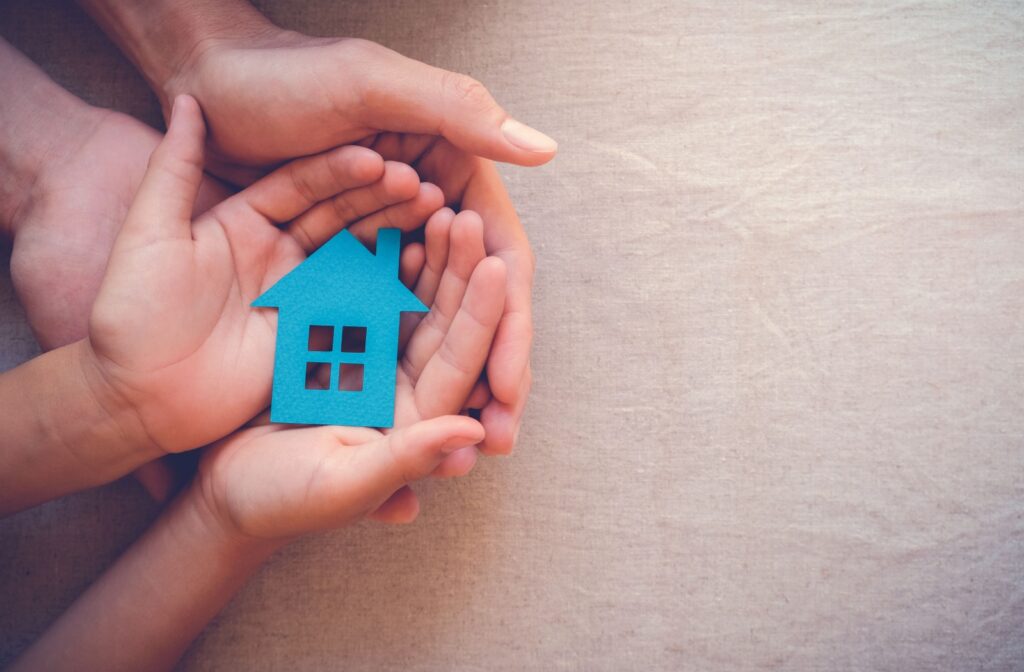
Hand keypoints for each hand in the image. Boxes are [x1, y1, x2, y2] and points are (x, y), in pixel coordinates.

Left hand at [85, 95, 443, 454]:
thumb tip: (187, 97)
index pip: (302, 185)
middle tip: (421, 185)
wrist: (136, 397)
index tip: (377, 157)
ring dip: (392, 236)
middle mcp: (279, 252)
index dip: (339, 170)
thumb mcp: (149, 233)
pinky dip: (388, 286)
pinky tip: (419, 267)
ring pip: (355, 256)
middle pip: (339, 216)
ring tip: (434, 217)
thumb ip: (173, 168)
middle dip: (380, 199)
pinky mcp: (312, 334)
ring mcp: (299, 294)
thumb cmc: (130, 313)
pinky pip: (356, 305)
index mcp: (245, 221)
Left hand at [156, 22, 542, 453]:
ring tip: (464, 449)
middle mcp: (425, 214)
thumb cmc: (286, 75)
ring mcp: (382, 243)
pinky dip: (396, 366)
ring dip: (455, 384)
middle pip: (473, 303)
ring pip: (432, 323)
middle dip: (492, 372)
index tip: (511, 387)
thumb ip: (458, 114)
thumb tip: (546, 151)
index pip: (500, 258)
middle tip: (501, 438)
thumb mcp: (371, 84)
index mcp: (452, 171)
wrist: (206, 85)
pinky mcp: (337, 263)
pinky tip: (407, 417)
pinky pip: (377, 320)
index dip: (513, 325)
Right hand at [193, 210, 505, 538]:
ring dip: (423, 254)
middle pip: (440, 320)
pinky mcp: (333, 339)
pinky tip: (387, 217)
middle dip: (456, 270)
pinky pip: (362, 292)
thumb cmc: (281, 501)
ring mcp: (369, 357)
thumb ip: (404, 459)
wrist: (222, 492)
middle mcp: (402, 384)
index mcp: (416, 419)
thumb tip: (472, 435)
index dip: (478, 316)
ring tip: (436, 203)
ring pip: (407, 298)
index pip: (458, 361)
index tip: (494, 267)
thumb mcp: (342, 483)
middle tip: (467, 218)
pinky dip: (375, 257)